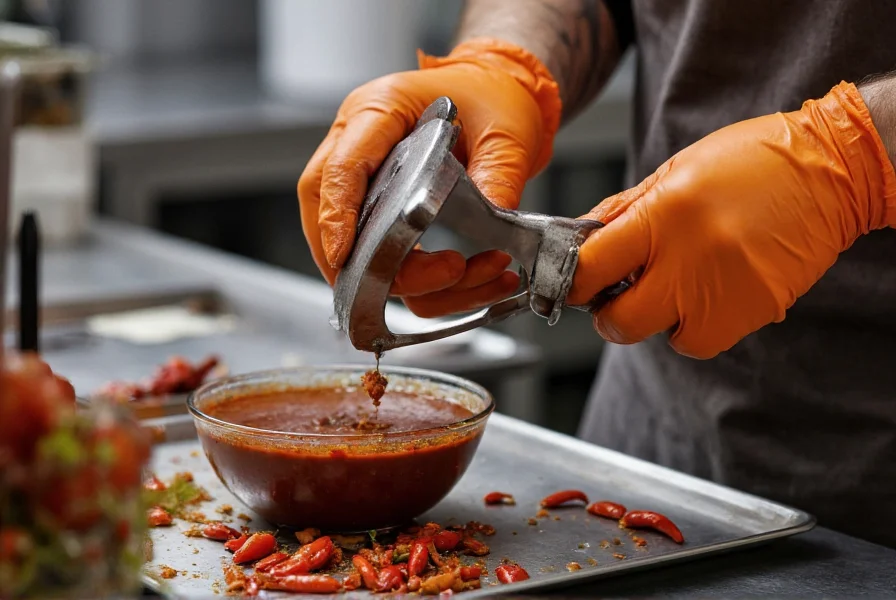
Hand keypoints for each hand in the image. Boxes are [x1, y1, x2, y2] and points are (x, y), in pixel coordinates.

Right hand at [298, 38, 560, 317]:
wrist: (497, 94)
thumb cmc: (488, 96)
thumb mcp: (505, 128)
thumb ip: (498, 171)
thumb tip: (493, 214)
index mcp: (376, 112)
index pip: (339, 170)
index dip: (336, 217)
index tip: (344, 253)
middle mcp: (358, 150)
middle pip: (328, 220)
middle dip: (378, 265)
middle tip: (449, 271)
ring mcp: (366, 186)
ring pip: (357, 255)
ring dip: (418, 283)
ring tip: (484, 271)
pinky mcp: (383, 217)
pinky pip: (389, 266)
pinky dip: (431, 288)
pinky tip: (478, 279)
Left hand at [568, 82, 895, 358]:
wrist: (831, 170)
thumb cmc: (751, 163)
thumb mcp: (674, 171)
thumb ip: (623, 212)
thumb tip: (582, 239)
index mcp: (663, 215)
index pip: (590, 269)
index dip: (572, 282)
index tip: (573, 282)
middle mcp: (690, 259)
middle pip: (619, 323)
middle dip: (611, 316)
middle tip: (621, 295)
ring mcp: (724, 292)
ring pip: (666, 338)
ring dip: (663, 321)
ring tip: (682, 286)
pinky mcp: (754, 312)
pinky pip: (705, 340)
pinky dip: (700, 324)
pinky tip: (713, 290)